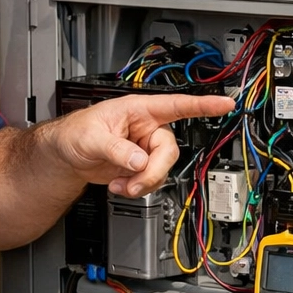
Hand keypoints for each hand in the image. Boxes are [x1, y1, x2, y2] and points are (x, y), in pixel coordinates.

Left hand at [46, 93, 236, 196]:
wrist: (67, 154)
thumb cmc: (75, 133)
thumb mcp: (92, 138)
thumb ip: (117, 149)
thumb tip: (139, 161)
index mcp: (138, 110)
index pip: (176, 105)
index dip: (203, 105)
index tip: (225, 104)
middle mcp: (146, 128)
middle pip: (169, 151)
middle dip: (154, 171)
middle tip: (136, 183)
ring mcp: (145, 149)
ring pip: (162, 169)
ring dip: (143, 183)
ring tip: (120, 185)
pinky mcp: (140, 166)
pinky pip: (151, 180)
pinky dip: (137, 188)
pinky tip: (119, 186)